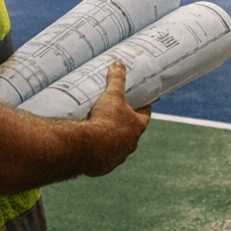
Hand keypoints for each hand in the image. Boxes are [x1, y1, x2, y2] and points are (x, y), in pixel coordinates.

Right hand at [80, 62, 150, 176]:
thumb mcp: (112, 96)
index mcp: (137, 127)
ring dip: (113, 141)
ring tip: (102, 131)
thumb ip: (116, 79)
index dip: (141, 108)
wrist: (86, 147)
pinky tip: (93, 148)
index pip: (144, 115)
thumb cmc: (104, 120)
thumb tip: (118, 63)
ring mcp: (118, 157)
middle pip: (131, 132)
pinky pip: (104, 159)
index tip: (139, 102)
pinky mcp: (104, 166)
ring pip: (118, 147)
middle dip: (125, 124)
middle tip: (115, 115)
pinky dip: (100, 154)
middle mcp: (130, 144)